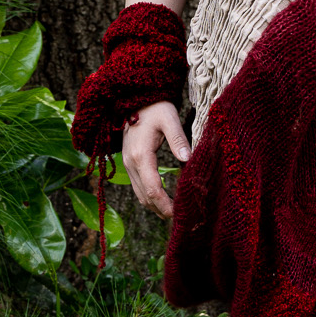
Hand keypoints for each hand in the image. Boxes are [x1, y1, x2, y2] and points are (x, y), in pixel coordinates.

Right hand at [121, 100, 189, 217]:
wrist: (135, 98)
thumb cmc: (155, 107)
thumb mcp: (169, 119)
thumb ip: (178, 139)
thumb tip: (188, 160)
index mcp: (141, 155)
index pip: (153, 189)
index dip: (165, 205)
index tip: (179, 214)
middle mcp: (131, 163)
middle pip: (145, 197)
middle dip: (161, 210)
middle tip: (181, 218)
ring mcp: (127, 164)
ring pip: (140, 194)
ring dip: (154, 206)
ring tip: (173, 212)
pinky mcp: (129, 163)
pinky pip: (138, 187)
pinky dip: (149, 197)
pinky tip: (163, 199)